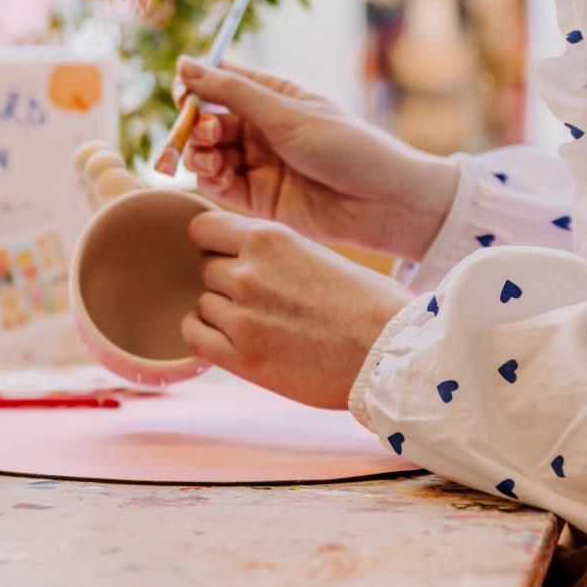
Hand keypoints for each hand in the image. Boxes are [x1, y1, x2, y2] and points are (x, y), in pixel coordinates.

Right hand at [175, 58, 457, 261]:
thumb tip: (184, 63)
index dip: (195, 86)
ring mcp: (257, 162)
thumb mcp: (286, 114)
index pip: (220, 82)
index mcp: (272, 96)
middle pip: (207, 120)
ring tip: (210, 157)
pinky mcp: (256, 196)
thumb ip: (232, 91)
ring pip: (207, 152)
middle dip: (195, 125)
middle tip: (204, 133)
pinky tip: (217, 175)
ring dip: (199, 152)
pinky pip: (218, 183)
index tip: (182, 95)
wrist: (383, 203)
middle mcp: (261, 127)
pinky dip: (209, 178)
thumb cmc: (345, 148)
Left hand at [183, 212, 412, 408]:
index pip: (202, 229)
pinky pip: (194, 335)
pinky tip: (233, 339)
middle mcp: (247, 273)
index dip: (212, 244)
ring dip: (222, 312)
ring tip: (263, 324)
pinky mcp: (242, 357)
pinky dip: (206, 335)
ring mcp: (241, 316)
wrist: (393, 355)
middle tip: (263, 300)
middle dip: (226, 282)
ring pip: (202, 303)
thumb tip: (236, 254)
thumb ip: (273, 252)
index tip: (227, 257)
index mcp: (268, 239)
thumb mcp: (315, 254)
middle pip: (205, 269)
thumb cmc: (369, 305)